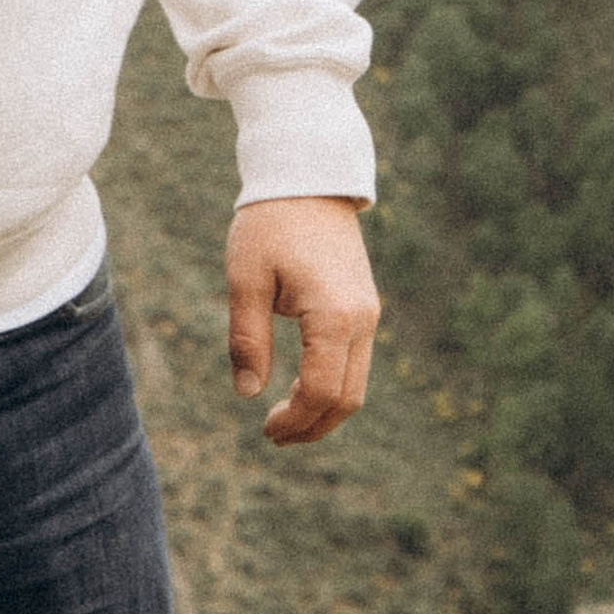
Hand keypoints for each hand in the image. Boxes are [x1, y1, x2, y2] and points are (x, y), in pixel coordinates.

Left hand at [227, 195, 379, 444]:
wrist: (307, 177)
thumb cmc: (270, 224)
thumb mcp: (245, 280)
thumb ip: (247, 339)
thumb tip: (247, 394)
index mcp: (334, 316)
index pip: (321, 392)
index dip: (295, 421)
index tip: (265, 430)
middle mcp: (362, 320)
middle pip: (347, 399)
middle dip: (312, 426)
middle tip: (272, 436)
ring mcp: (368, 314)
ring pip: (356, 385)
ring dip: (323, 410)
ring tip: (283, 419)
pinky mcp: (364, 307)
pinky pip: (355, 362)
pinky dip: (332, 385)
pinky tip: (299, 389)